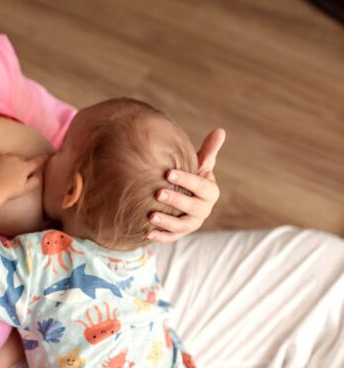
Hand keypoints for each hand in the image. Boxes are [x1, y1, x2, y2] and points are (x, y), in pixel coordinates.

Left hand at [0, 148, 47, 201]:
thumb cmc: (10, 191)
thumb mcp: (26, 189)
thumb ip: (35, 181)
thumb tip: (37, 174)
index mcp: (25, 167)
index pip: (37, 161)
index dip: (43, 159)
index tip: (47, 156)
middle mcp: (16, 158)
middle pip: (22, 159)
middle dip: (21, 166)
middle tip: (15, 177)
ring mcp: (4, 157)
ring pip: (10, 156)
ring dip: (10, 162)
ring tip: (4, 174)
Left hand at [148, 128, 225, 243]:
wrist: (182, 198)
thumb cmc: (190, 177)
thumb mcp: (199, 165)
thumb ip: (208, 151)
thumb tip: (220, 130)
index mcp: (210, 192)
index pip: (201, 186)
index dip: (186, 180)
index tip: (168, 172)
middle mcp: (204, 210)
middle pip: (192, 207)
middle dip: (176, 200)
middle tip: (158, 192)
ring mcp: (192, 224)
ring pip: (182, 226)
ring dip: (166, 222)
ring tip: (150, 216)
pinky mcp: (179, 234)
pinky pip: (171, 238)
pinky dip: (160, 236)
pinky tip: (147, 232)